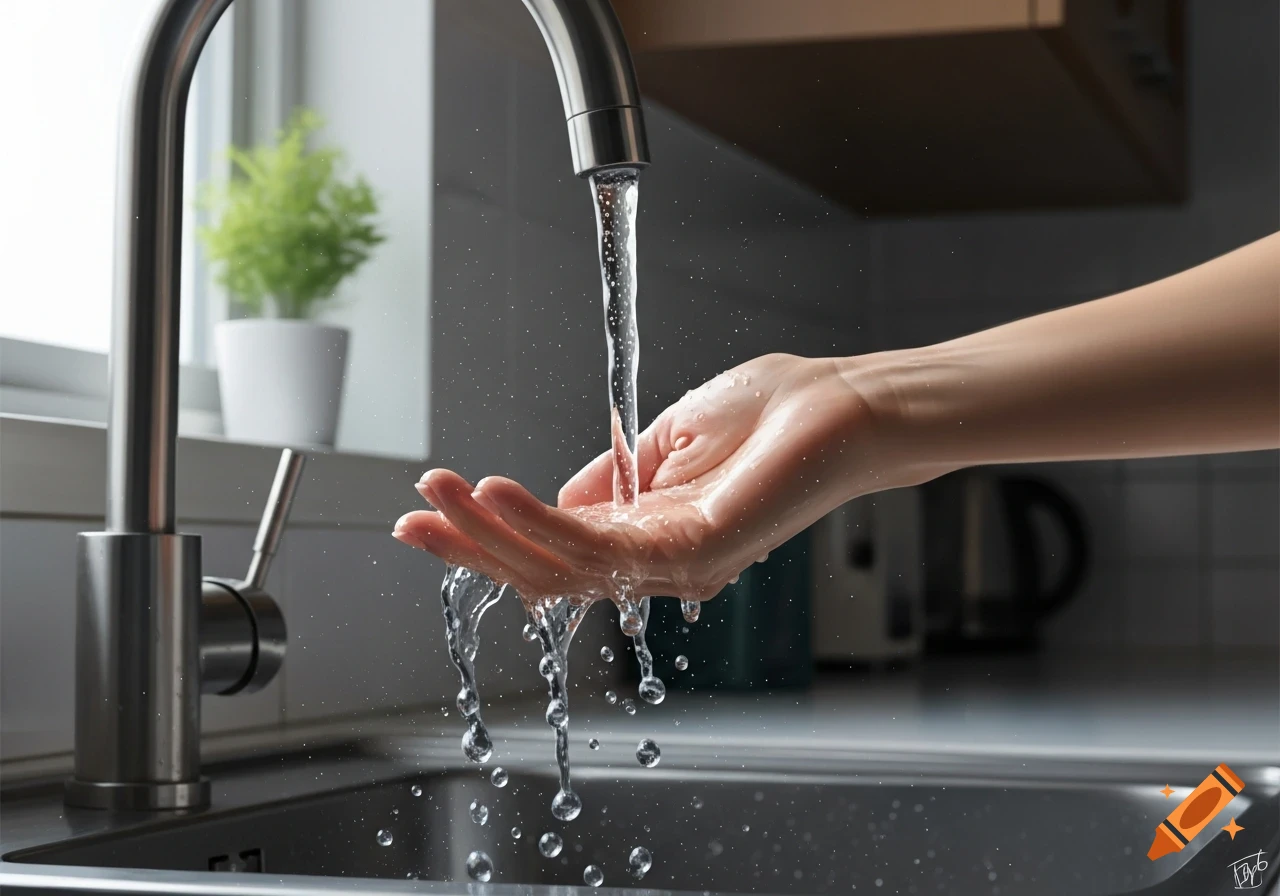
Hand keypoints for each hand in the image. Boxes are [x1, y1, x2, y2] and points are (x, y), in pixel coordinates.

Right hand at [393, 353, 916, 601]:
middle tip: (411, 518)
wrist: (848, 405)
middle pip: (546, 571)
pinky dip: (541, 520)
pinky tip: (497, 494)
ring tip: (437, 498)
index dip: (490, 532)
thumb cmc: (778, 414)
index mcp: (651, 532)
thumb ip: (609, 478)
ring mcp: (677, 562)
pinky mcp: (696, 548)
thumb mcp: (668, 438)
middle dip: (472, 546)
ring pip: (561, 567)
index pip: (554, 548)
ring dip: (491, 532)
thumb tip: (553, 499)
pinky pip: (600, 547)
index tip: (433, 504)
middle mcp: (659, 559)